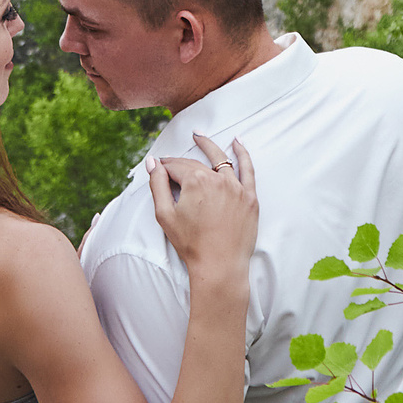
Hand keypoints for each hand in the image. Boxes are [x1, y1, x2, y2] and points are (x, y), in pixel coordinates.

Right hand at [149, 132, 258, 285]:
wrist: (219, 265)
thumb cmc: (190, 243)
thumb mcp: (165, 214)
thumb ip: (157, 185)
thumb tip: (152, 163)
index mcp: (195, 181)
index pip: (176, 167)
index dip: (164, 168)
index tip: (158, 169)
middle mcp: (217, 179)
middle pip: (195, 163)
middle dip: (180, 163)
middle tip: (169, 164)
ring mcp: (237, 187)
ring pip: (220, 160)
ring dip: (208, 146)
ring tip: (199, 136)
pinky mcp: (250, 197)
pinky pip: (248, 169)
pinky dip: (243, 153)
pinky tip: (237, 142)